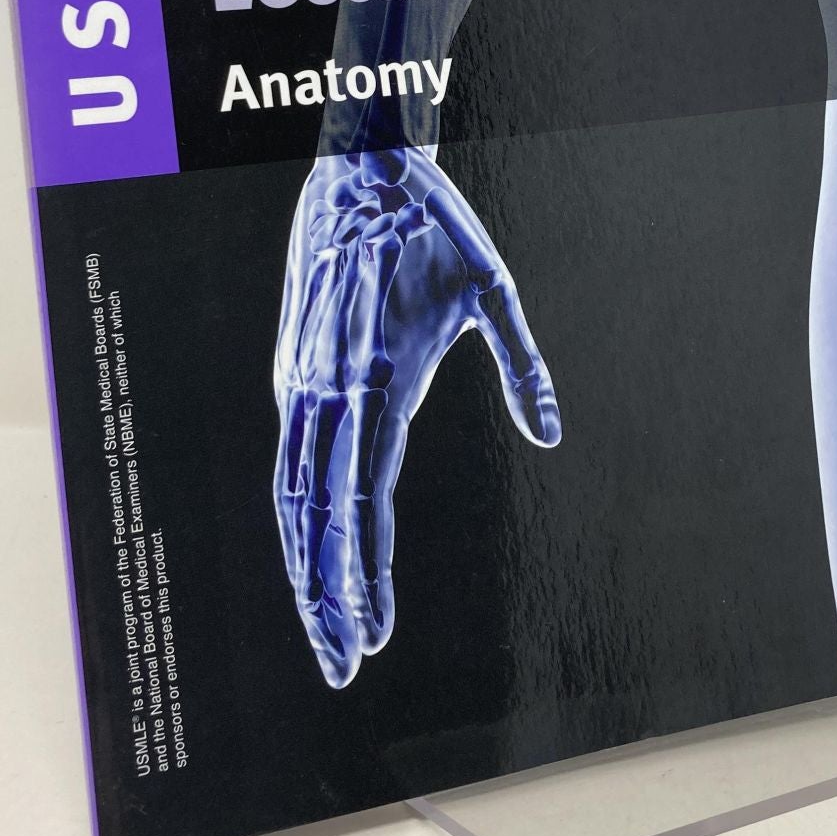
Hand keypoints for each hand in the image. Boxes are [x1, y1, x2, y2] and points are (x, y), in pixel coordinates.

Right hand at [273, 146, 560, 687]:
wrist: (360, 168)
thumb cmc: (436, 229)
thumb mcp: (495, 288)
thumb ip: (522, 364)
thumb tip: (549, 432)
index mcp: (381, 377)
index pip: (368, 501)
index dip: (369, 572)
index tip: (378, 632)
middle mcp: (330, 389)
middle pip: (319, 518)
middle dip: (327, 598)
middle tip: (343, 667)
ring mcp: (302, 383)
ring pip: (292, 497)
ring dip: (303, 569)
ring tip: (323, 632)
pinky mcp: (291, 374)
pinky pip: (287, 461)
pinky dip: (294, 519)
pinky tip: (307, 556)